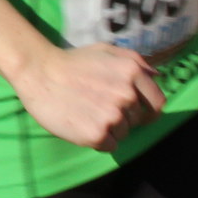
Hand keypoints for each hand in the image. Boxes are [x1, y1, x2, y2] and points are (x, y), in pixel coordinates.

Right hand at [13, 43, 167, 151]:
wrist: (39, 72)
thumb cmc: (73, 62)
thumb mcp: (108, 51)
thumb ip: (137, 62)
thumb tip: (157, 77)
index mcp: (133, 73)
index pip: (157, 103)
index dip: (147, 109)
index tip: (135, 111)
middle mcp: (127, 95)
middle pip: (138, 120)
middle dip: (124, 117)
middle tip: (99, 107)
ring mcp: (112, 116)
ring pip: (124, 134)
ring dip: (110, 128)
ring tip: (88, 113)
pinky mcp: (96, 135)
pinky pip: (110, 145)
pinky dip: (99, 139)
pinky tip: (82, 124)